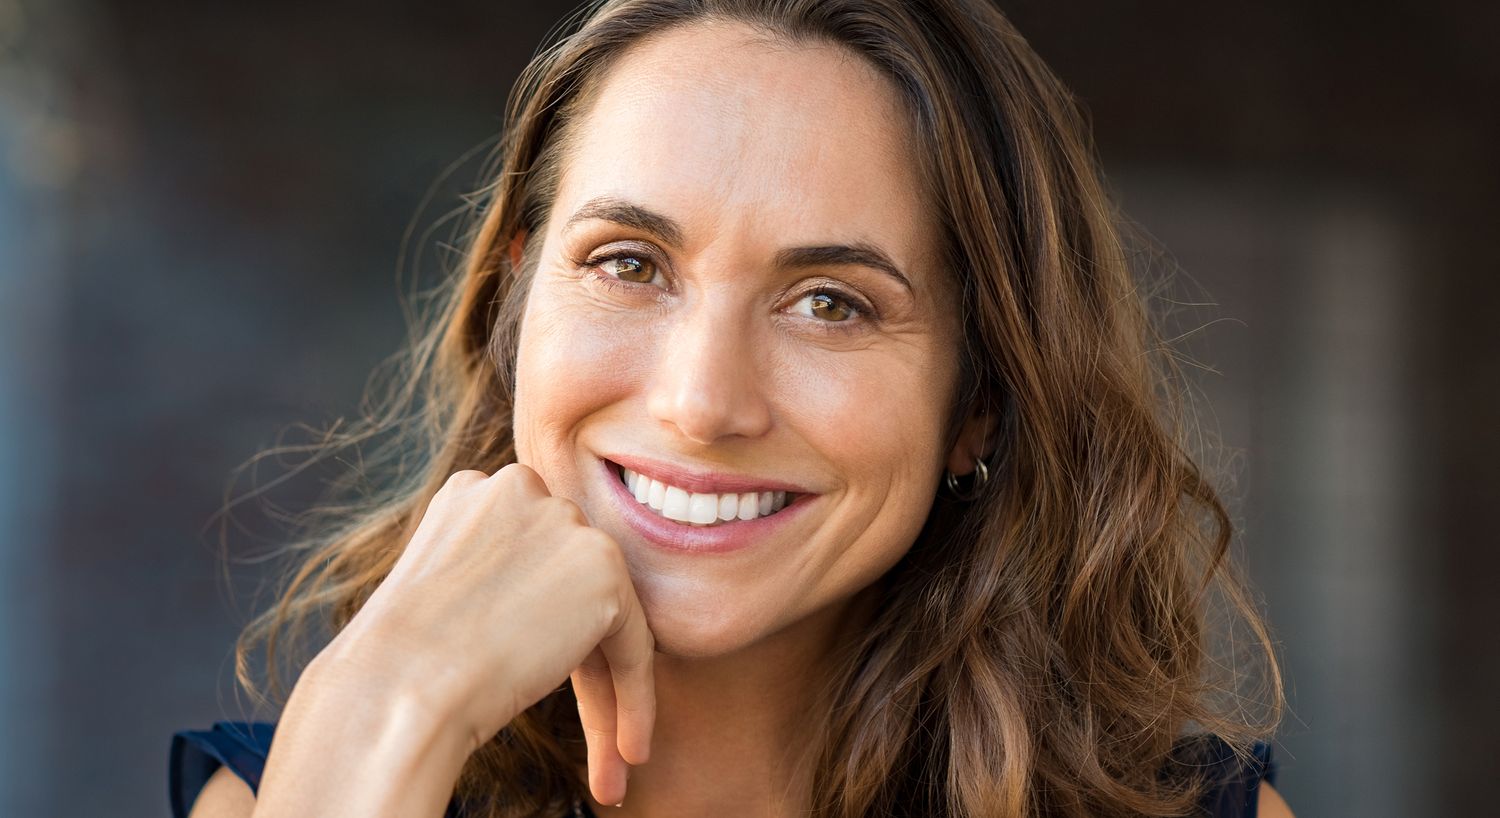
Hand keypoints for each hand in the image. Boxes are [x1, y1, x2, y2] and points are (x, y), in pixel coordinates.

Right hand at [319, 463, 655, 806]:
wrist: (398, 685)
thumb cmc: (400, 663)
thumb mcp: (443, 594)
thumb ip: (497, 578)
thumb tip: (540, 607)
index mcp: (475, 491)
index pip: (532, 561)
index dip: (538, 627)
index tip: (532, 677)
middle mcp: (522, 489)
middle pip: (569, 586)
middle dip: (576, 658)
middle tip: (588, 730)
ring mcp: (564, 522)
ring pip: (604, 616)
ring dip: (607, 689)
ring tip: (613, 755)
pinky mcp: (602, 567)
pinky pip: (633, 644)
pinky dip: (636, 700)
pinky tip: (629, 752)